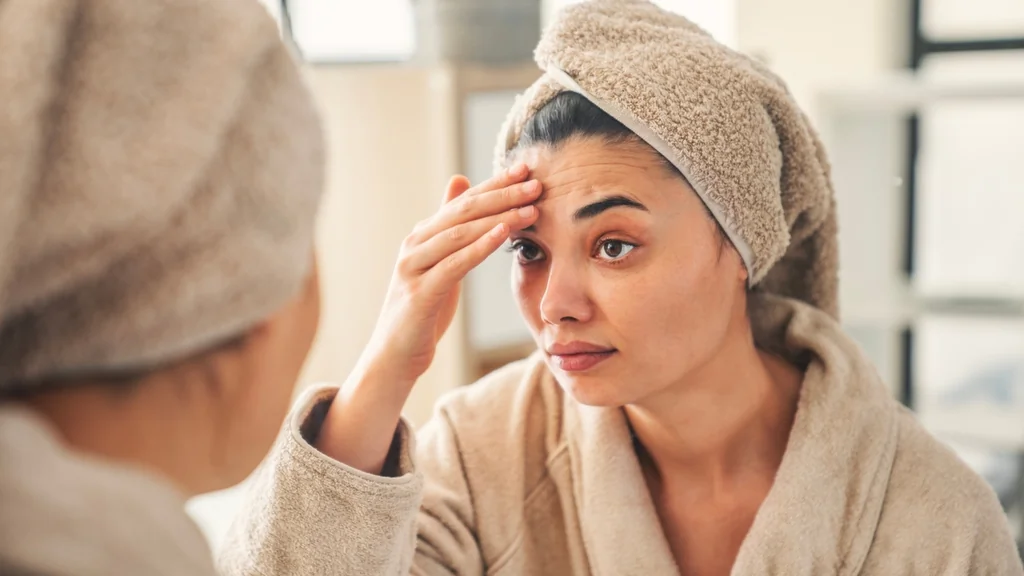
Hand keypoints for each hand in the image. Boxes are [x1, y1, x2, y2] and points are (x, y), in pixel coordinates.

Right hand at [362, 163, 541, 384]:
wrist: (395, 355)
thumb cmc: (422, 310)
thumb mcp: (440, 263)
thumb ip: (450, 226)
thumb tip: (460, 180)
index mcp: (423, 235)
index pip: (464, 202)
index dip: (495, 184)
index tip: (526, 169)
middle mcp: (415, 245)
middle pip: (463, 212)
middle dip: (502, 195)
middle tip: (535, 183)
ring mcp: (413, 268)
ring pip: (459, 234)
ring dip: (497, 218)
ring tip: (530, 209)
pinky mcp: (418, 294)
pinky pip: (453, 265)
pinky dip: (479, 247)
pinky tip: (502, 235)